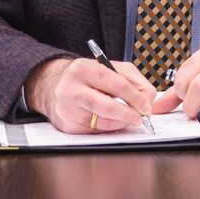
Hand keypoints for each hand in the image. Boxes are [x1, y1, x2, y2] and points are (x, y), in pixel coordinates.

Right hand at [25, 57, 156, 133]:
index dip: (136, 98)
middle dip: (129, 115)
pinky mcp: (66, 125)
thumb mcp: (110, 67)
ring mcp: (66, 109)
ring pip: (102, 122)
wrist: (53, 85)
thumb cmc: (87, 76)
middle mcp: (71, 88)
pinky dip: (107, 128)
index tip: (146, 107)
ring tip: (127, 118)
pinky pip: (94, 131)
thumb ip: (133, 80)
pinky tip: (110, 121)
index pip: (117, 85)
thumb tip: (147, 100)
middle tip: (140, 118)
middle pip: (108, 107)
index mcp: (84, 69)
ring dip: (120, 123)